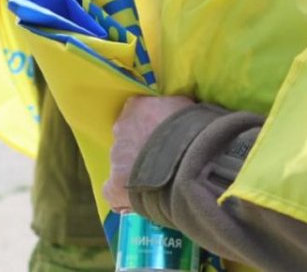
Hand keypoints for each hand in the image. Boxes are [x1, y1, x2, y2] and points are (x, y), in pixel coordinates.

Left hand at [103, 94, 195, 210]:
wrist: (190, 162)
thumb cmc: (192, 130)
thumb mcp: (185, 107)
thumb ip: (172, 109)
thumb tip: (175, 113)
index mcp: (136, 107)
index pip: (136, 113)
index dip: (150, 126)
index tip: (162, 134)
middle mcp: (120, 130)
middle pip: (128, 140)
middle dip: (142, 149)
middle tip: (163, 159)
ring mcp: (115, 159)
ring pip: (123, 166)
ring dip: (137, 171)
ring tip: (160, 181)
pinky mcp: (114, 187)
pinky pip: (115, 192)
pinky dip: (125, 196)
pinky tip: (143, 198)